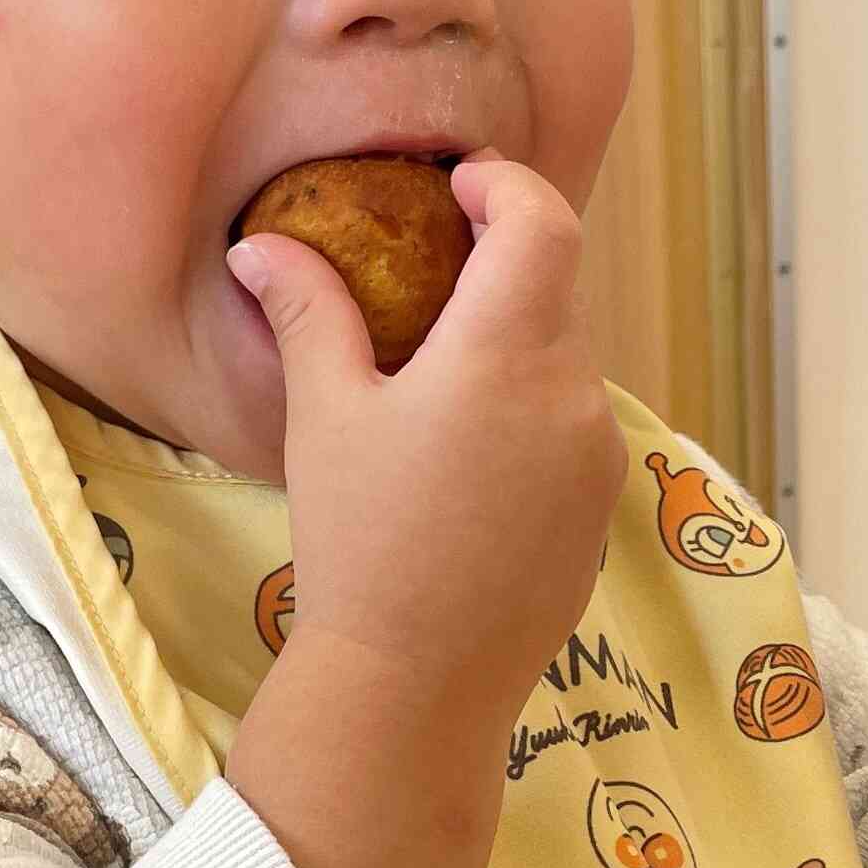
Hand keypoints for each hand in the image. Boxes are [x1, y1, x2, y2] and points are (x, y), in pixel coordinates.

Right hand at [230, 157, 621, 726]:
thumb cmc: (361, 542)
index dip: (508, 185)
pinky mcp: (605, 503)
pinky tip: (469, 452)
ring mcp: (600, 452)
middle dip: (502, 264)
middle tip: (433, 269)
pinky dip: (533, 406)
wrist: (418, 681)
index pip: (545, 222)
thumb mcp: (326, 416)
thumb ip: (310, 312)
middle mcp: (572, 393)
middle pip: (557, 287)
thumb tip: (263, 246)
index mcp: (506, 355)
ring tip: (439, 377)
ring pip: (568, 358)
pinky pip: (577, 422)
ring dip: (516, 341)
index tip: (460, 187)